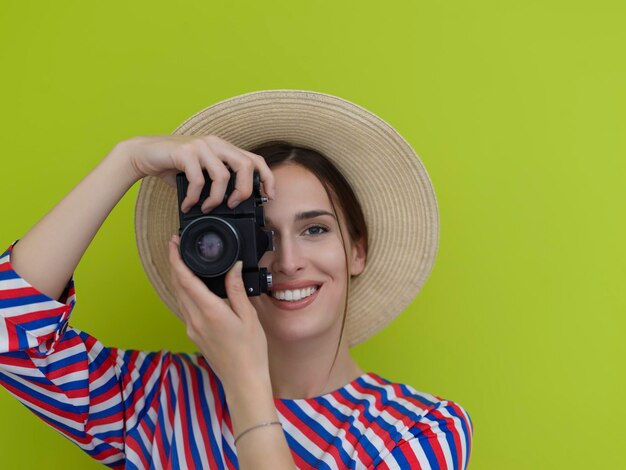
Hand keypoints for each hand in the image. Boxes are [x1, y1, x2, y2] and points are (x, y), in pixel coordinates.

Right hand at [117, 135, 274, 212]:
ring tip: (207, 207)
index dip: (266, 177)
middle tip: (234, 205)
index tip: (268, 196)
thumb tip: (234, 203)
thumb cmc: (174, 165)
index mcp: (223, 147)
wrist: (144, 154)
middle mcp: (215, 144)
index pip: (254, 159)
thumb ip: (217, 181)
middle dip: (244, 190)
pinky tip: (189, 205)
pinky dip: (195, 197)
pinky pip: (198, 180)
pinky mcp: (185, 152)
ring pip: (223, 175)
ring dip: (216, 198)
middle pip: (245, 165)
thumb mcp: (201, 172)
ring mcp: (201, 146)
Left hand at [168, 234, 269, 390]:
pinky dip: (186, 292)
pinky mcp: (194, 334)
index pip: (185, 279)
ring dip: (179, 278)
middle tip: (178, 247)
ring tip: (185, 263)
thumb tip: (234, 267)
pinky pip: (185, 308)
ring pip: (179, 297)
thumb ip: (237, 289)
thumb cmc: (250, 351)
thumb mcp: (249, 316)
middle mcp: (195, 319)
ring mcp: (192, 328)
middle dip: (175, 264)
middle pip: (177, 286)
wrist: (243, 380)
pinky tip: (195, 288)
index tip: (174, 243)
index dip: (176, 258)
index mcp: (209, 311)